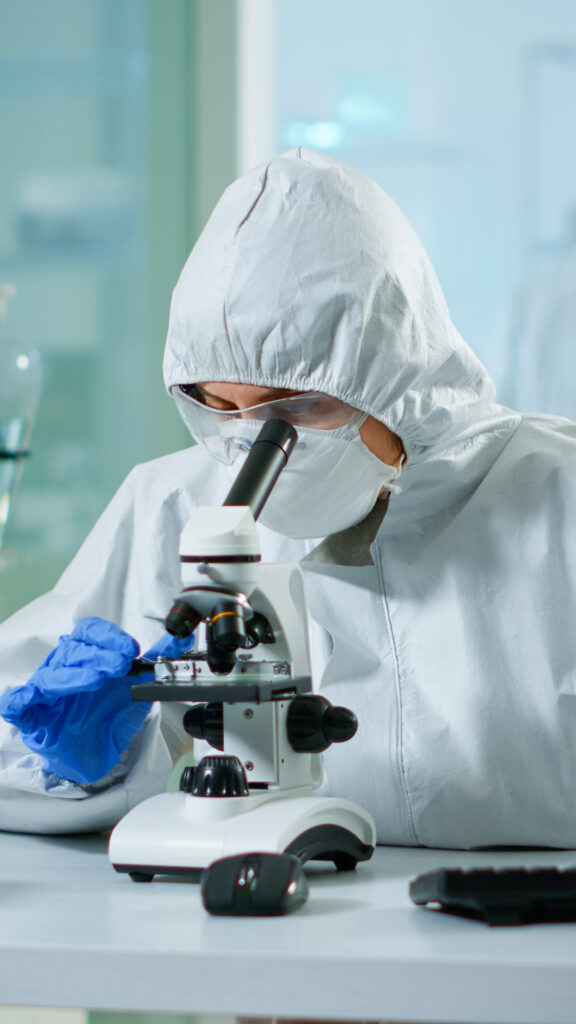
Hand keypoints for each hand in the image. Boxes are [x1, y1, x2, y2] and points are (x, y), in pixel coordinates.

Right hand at [0, 617, 192, 784]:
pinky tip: (32, 696)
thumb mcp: (136, 689)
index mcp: (87, 656)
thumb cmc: (105, 717)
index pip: (91, 633)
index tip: (131, 649)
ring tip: (97, 679)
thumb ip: (156, 663)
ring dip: (75, 674)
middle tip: (121, 662)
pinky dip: (21, 697)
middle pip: (74, 650)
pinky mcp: (29, 715)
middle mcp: (64, 667)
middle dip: (99, 654)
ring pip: (52, 674)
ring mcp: (44, 690)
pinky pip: (17, 701)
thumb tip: (180, 641)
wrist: (91, 756)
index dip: (109, 637)